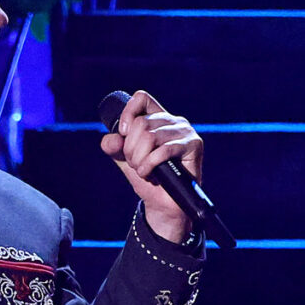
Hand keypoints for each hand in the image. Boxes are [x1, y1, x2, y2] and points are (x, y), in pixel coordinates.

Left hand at [100, 90, 203, 244]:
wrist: (164, 205)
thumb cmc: (149, 179)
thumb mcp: (125, 161)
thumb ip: (114, 147)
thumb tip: (111, 139)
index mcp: (158, 118)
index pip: (141, 98)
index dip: (128, 113)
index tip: (123, 134)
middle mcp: (173, 121)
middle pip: (140, 123)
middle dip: (130, 148)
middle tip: (136, 164)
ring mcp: (185, 132)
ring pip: (149, 136)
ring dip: (139, 159)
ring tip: (143, 171)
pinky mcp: (193, 145)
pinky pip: (163, 149)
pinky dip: (150, 164)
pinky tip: (149, 174)